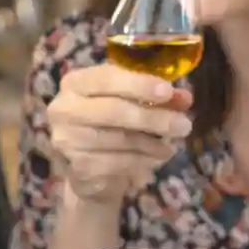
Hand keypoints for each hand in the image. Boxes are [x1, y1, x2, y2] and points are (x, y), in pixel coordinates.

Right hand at [44, 64, 192, 204]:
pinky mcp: (78, 167)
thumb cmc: (109, 126)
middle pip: (113, 110)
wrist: (88, 171)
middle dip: (153, 117)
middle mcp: (63, 109)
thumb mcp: (131, 104)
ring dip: (152, 143)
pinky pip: (119, 162)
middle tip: (183, 124)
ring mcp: (67, 140)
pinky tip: (158, 157)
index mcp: (74, 83)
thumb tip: (184, 98)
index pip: (106, 78)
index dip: (138, 84)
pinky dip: (144, 160)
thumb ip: (155, 97)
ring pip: (119, 139)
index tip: (168, 90)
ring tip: (172, 144)